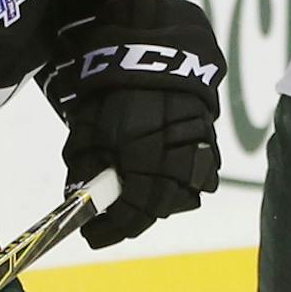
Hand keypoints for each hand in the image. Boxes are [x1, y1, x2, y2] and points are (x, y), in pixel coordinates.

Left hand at [62, 85, 219, 245]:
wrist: (156, 56)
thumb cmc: (116, 93)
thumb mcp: (88, 132)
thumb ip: (83, 171)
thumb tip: (80, 198)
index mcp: (143, 165)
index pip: (129, 217)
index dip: (107, 231)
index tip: (90, 234)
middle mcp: (176, 168)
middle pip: (154, 211)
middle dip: (128, 218)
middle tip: (107, 219)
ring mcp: (198, 158)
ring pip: (179, 198)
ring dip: (155, 201)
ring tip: (133, 194)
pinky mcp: (210, 147)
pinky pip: (196, 179)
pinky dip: (177, 183)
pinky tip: (158, 173)